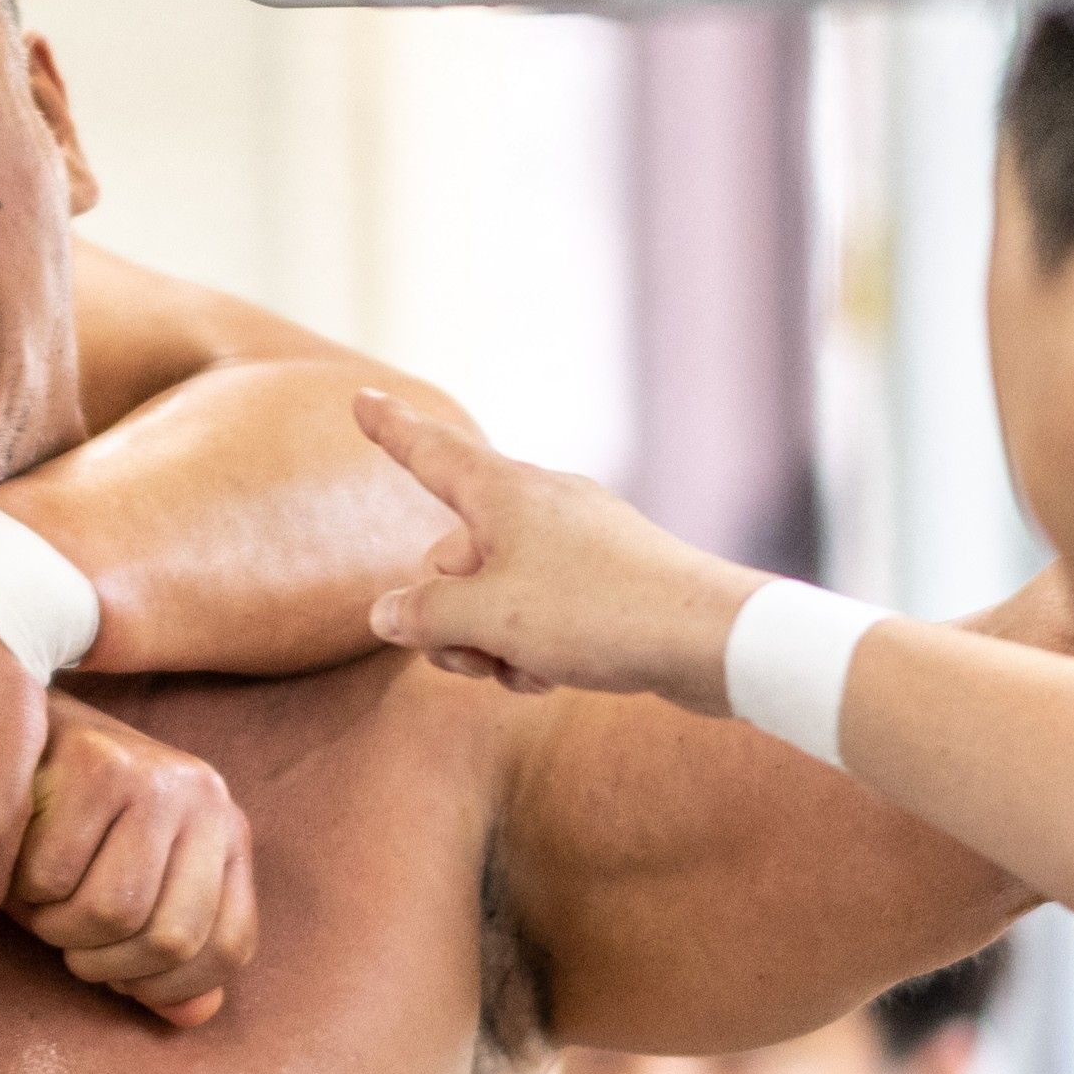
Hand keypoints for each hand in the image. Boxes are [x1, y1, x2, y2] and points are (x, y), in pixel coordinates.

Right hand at [7, 695, 254, 1024]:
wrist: (12, 727)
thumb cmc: (66, 824)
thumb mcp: (126, 887)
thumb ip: (165, 955)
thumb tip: (192, 1017)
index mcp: (228, 832)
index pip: (229, 947)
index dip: (167, 986)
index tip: (117, 979)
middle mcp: (207, 797)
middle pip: (169, 939)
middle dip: (102, 963)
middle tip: (63, 938)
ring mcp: (154, 776)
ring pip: (112, 913)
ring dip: (58, 930)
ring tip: (38, 903)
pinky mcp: (96, 763)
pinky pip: (54, 879)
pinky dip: (22, 892)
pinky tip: (13, 866)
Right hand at [354, 390, 758, 711]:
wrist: (710, 640)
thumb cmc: (596, 613)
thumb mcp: (488, 618)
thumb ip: (424, 614)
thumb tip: (388, 613)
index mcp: (505, 494)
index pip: (431, 453)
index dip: (391, 429)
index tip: (362, 397)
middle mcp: (540, 505)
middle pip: (455, 555)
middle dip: (447, 614)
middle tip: (474, 655)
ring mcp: (578, 542)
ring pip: (498, 591)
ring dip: (491, 640)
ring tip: (523, 669)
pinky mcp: (610, 579)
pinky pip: (543, 609)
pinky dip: (534, 644)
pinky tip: (554, 676)